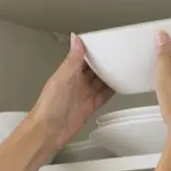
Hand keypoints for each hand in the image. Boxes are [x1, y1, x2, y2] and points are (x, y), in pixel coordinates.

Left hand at [29, 34, 115, 150]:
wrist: (48, 132)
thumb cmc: (49, 107)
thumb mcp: (63, 78)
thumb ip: (72, 59)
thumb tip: (75, 39)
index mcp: (67, 73)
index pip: (82, 57)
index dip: (93, 50)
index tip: (105, 42)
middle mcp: (75, 83)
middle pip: (93, 69)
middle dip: (104, 61)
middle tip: (118, 53)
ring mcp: (83, 95)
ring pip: (100, 81)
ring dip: (110, 75)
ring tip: (122, 66)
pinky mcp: (90, 106)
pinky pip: (104, 95)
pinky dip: (112, 90)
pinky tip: (119, 85)